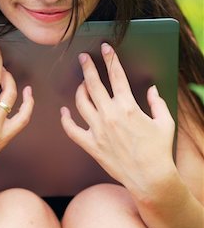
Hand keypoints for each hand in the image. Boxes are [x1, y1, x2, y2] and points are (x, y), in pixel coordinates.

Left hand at [60, 43, 175, 194]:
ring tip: (81, 84)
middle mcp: (110, 115)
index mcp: (128, 107)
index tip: (105, 48)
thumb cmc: (159, 150)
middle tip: (83, 58)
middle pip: (93, 84)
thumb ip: (157, 103)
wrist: (150, 179)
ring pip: (81, 103)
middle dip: (87, 67)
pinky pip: (72, 130)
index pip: (117, 76)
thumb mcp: (164, 123)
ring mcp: (98, 130)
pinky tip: (64, 112)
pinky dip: (66, 120)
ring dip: (79, 90)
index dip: (110, 59)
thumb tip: (151, 89)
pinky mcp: (91, 145)